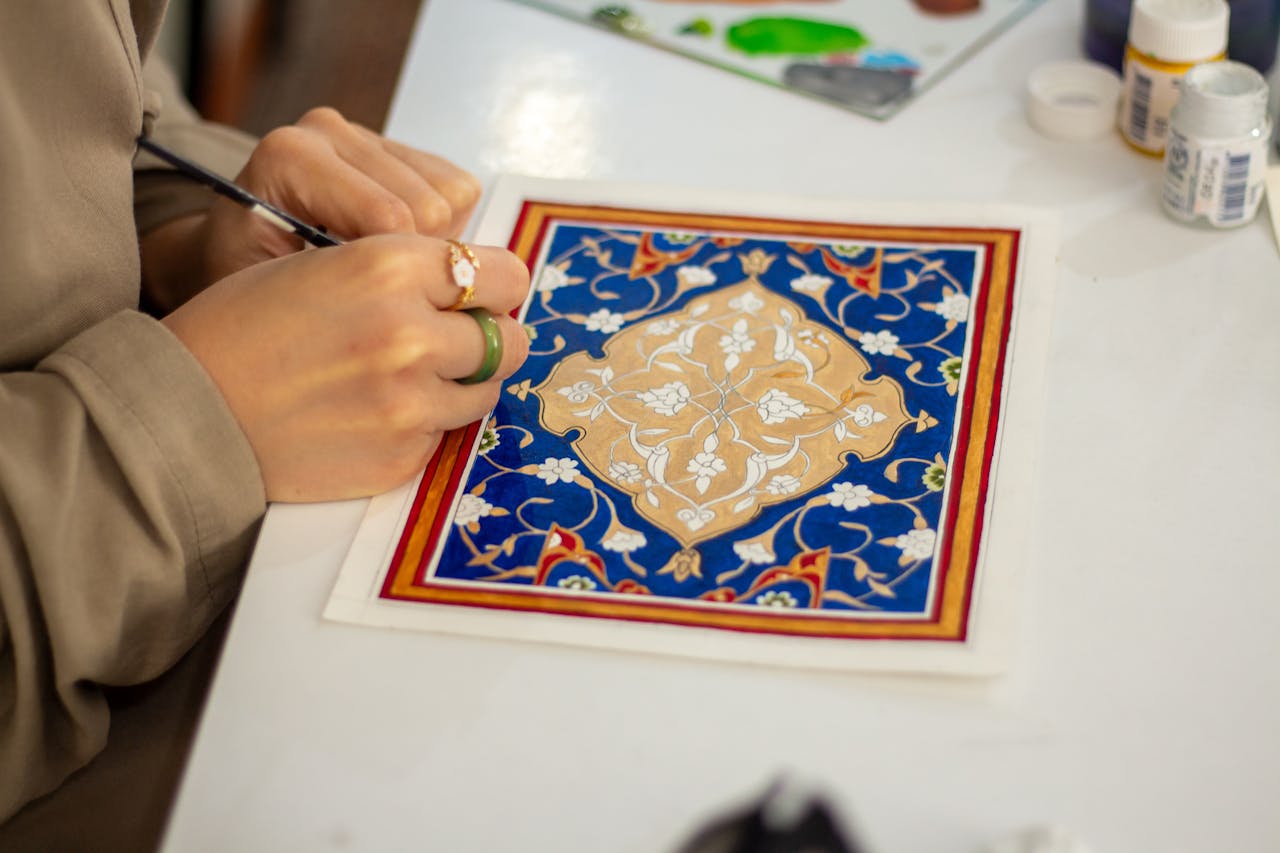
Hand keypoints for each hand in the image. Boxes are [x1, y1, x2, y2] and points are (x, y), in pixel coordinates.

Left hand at [141, 108, 481, 308]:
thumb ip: (339, 287)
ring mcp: (364, 135)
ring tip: (381, 261)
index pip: (393, 217)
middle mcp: (327, 132)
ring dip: (432, 241)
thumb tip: (410, 297)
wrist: (233, 254)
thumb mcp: (277, 296)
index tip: (372, 301)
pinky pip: (459, 188)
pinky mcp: (396, 146)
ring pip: (454, 195)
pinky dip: (444, 226)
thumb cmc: (246, 282)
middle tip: (376, 283)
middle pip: (431, 206)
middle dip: (417, 256)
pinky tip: (396, 242)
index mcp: (290, 158)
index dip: (399, 273)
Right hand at [162, 234, 530, 501]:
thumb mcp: (327, 263)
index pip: (501, 272)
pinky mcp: (402, 456)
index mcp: (387, 266)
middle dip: (491, 336)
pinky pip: (446, 433)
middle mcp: (408, 333)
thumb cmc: (248, 328)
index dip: (497, 284)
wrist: (190, 411)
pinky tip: (377, 411)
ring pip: (486, 389)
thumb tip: (481, 283)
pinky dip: (427, 421)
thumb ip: (408, 269)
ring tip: (412, 375)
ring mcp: (409, 402)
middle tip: (460, 338)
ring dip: (465, 381)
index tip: (488, 293)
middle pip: (508, 338)